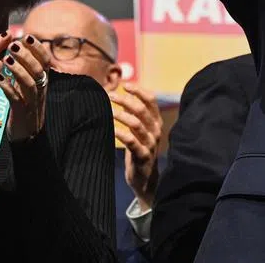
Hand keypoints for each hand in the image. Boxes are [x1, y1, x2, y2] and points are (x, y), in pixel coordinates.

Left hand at [0, 35, 53, 141]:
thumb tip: (23, 51)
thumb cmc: (26, 107)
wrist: (27, 136)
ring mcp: (32, 102)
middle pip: (38, 69)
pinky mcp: (22, 113)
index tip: (27, 36)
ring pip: (29, 83)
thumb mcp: (31, 88)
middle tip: (14, 45)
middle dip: (26, 56)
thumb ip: (28, 71)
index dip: (38, 48)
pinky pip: (17, 99)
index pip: (45, 61)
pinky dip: (8, 88)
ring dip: (18, 69)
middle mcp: (40, 90)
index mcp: (43, 82)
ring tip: (6, 59)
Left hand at [110, 83, 162, 207]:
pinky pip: (131, 141)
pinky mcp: (143, 155)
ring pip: (137, 123)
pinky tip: (111, 129)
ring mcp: (151, 143)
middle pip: (142, 109)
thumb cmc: (139, 150)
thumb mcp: (139, 130)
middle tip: (110, 96)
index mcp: (156, 121)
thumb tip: (124, 97)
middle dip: (126, 100)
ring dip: (121, 115)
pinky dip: (120, 133)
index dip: (139, 91)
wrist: (145, 179)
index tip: (125, 85)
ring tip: (108, 110)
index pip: (151, 100)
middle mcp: (156, 130)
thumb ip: (134, 114)